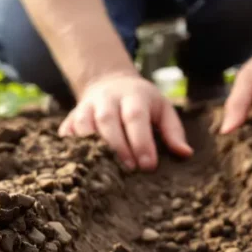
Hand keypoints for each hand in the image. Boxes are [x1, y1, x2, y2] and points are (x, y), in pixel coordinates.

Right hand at [59, 71, 192, 170]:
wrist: (109, 82)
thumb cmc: (142, 102)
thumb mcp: (162, 109)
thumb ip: (173, 131)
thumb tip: (185, 153)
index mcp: (133, 96)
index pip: (136, 117)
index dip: (141, 141)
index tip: (148, 165)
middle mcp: (107, 99)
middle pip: (107, 119)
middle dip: (117, 146)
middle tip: (129, 169)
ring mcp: (86, 106)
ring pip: (83, 124)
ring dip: (91, 147)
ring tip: (102, 170)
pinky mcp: (71, 117)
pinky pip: (66, 131)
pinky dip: (70, 147)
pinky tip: (78, 164)